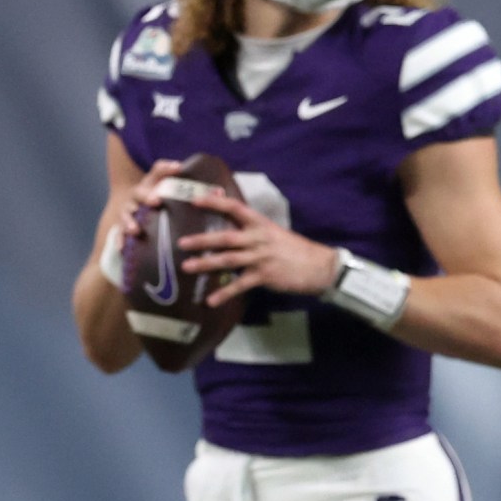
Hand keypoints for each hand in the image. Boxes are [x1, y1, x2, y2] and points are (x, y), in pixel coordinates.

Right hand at [99, 159, 188, 291]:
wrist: (137, 219)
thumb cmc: (164, 206)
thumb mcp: (176, 198)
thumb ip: (194, 193)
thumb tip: (221, 192)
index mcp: (153, 186)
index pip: (158, 172)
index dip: (166, 168)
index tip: (178, 168)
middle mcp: (139, 196)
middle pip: (140, 192)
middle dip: (147, 196)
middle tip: (156, 201)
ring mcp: (129, 212)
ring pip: (126, 214)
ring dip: (130, 221)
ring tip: (136, 230)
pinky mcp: (122, 228)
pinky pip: (118, 235)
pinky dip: (119, 241)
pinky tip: (121, 248)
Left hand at [177, 188, 341, 306]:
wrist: (320, 266)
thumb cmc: (296, 249)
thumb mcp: (274, 232)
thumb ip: (253, 227)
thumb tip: (233, 220)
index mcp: (260, 224)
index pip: (234, 207)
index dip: (214, 202)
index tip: (194, 200)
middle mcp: (258, 238)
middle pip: (225, 236)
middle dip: (202, 240)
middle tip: (180, 243)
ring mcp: (261, 257)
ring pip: (228, 259)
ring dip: (206, 263)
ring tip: (187, 267)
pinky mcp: (264, 275)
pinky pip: (240, 285)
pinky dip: (224, 293)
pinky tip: (211, 300)